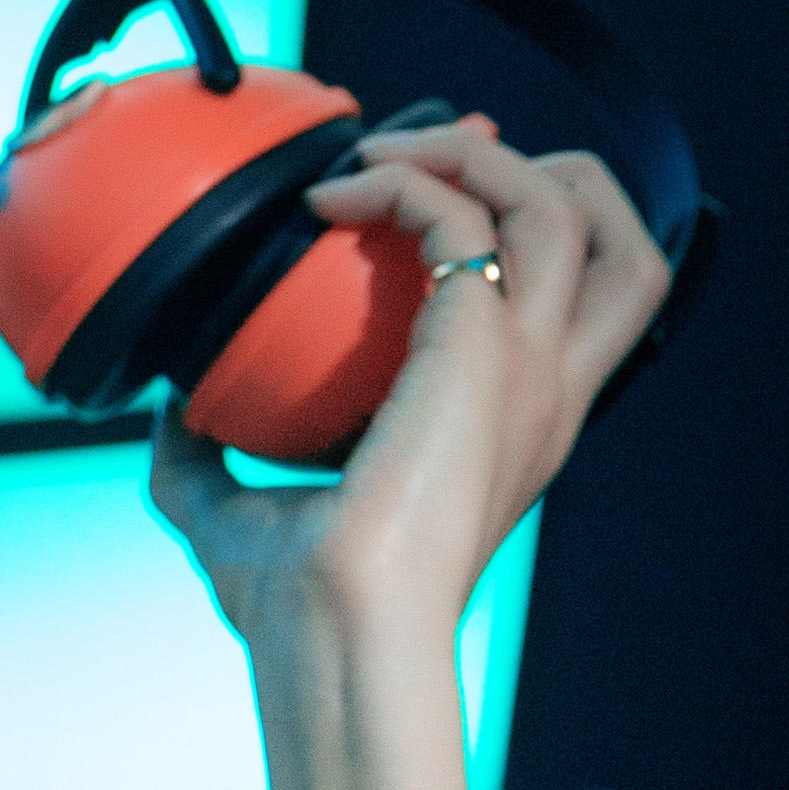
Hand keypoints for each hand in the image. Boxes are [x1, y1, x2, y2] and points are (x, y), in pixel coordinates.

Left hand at [146, 115, 670, 664]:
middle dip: (540, 171)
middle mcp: (542, 390)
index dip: (519, 227)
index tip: (423, 199)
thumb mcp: (242, 517)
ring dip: (471, 154)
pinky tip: (329, 199)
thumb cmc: (300, 609)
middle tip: (429, 162)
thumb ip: (205, 461)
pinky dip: (402, 182)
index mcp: (515, 426)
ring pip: (571, 205)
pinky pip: (464, 217)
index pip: (574, 299)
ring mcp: (527, 368)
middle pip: (619, 239)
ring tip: (377, 155)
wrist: (332, 636)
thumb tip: (169, 411)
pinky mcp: (484, 348)